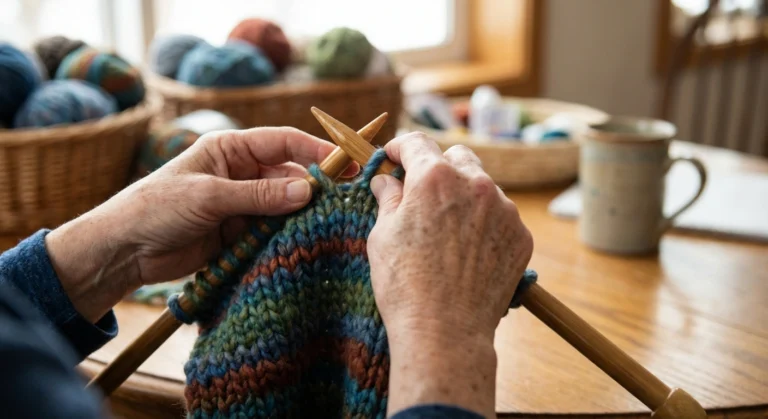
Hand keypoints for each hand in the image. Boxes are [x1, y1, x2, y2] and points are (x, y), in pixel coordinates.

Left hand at [46, 127, 353, 322]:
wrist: (124, 251)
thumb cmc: (157, 208)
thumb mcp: (209, 196)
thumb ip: (259, 196)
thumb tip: (307, 191)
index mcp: (230, 149)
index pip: (282, 141)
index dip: (316, 149)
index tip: (346, 162)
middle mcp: (240, 173)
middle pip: (288, 175)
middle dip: (313, 187)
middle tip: (343, 200)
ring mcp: (241, 203)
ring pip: (284, 205)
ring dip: (301, 214)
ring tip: (326, 223)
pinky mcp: (239, 232)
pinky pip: (271, 230)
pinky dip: (285, 235)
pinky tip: (302, 241)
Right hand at [368, 132, 532, 416]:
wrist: (445, 332)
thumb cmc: (405, 284)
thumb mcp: (383, 235)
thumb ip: (389, 198)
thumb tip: (386, 180)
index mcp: (434, 177)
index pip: (417, 143)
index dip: (400, 147)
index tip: (393, 156)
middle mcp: (475, 184)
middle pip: (457, 158)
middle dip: (438, 169)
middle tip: (421, 193)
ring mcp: (504, 209)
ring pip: (483, 187)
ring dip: (465, 197)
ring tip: (447, 230)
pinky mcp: (520, 235)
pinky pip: (501, 217)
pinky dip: (485, 224)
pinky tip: (468, 251)